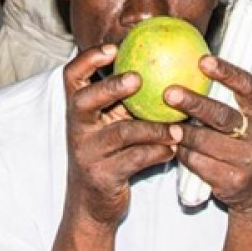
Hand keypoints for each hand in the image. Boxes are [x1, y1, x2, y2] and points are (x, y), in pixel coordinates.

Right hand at [60, 45, 181, 227]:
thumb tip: (163, 61)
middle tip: (139, 78)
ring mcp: (88, 152)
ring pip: (120, 134)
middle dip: (111, 87)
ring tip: (178, 126)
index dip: (89, 59)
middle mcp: (78, 128)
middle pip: (86, 100)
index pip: (72, 76)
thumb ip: (126, 99)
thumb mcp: (112, 122)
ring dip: (153, 128)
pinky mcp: (102, 175)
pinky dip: (157, 153)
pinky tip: (174, 149)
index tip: (114, 47)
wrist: (94, 203)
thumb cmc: (111, 152)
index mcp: (79, 109)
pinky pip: (134, 160)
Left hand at [165, 57, 251, 224]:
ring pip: (203, 142)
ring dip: (180, 133)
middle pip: (221, 116)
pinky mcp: (232, 181)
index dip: (226, 72)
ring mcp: (247, 160)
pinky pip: (197, 162)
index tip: (203, 61)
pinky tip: (175, 147)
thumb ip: (229, 101)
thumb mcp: (250, 122)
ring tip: (164, 123)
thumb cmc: (248, 146)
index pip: (248, 87)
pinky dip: (183, 154)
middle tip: (169, 93)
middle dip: (193, 103)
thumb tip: (192, 68)